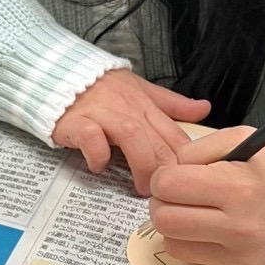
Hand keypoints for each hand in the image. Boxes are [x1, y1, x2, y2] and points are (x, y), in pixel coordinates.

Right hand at [52, 70, 210, 196]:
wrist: (60, 72)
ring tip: (141, 187)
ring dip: (141, 164)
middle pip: (157, 139)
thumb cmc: (101, 87)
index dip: (186, 161)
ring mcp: (102, 114)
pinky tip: (98, 167)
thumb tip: (204, 109)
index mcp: (146, 104)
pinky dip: (98, 154)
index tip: (189, 182)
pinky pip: (91, 137)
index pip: (175, 134)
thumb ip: (171, 103)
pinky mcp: (76, 121)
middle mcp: (128, 108)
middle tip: (166, 193)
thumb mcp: (141, 89)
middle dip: (166, 169)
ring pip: (132, 136)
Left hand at [149, 126, 264, 264]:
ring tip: (196, 212)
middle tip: (178, 195)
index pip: (169, 186)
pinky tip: (216, 231)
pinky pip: (196, 261)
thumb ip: (197, 150)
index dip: (164, 177)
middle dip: (163, 203)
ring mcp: (242, 256)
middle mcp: (241, 227)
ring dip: (176, 227)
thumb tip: (165, 173)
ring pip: (173, 245)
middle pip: (164, 219)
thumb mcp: (242, 138)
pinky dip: (197, 245)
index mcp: (239, 188)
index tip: (174, 176)